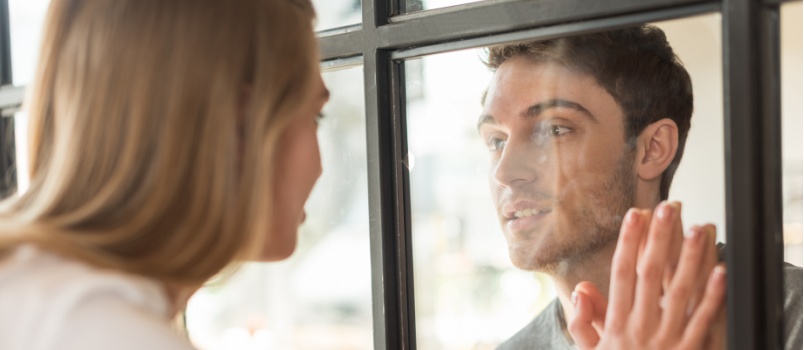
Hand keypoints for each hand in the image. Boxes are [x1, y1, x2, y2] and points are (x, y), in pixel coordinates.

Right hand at [568, 204, 726, 349]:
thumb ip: (583, 321)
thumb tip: (582, 288)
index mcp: (617, 324)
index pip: (622, 274)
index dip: (628, 242)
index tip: (635, 215)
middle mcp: (642, 328)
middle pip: (651, 275)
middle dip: (660, 239)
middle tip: (668, 208)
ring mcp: (667, 340)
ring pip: (680, 292)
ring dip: (690, 258)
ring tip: (699, 229)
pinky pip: (704, 322)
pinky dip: (713, 297)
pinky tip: (721, 272)